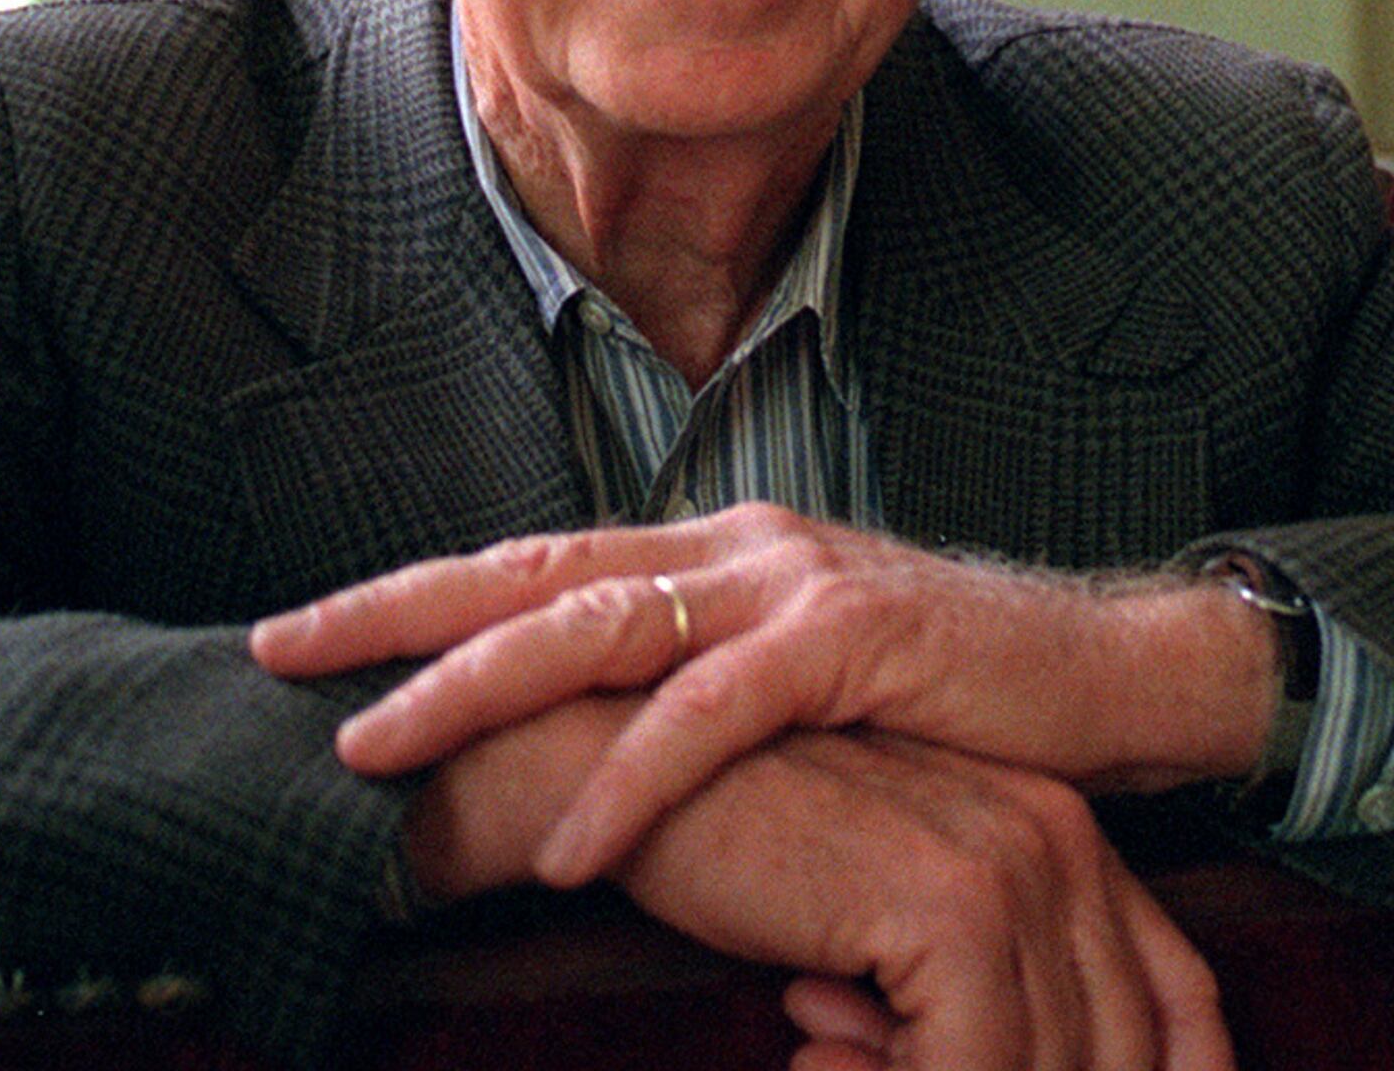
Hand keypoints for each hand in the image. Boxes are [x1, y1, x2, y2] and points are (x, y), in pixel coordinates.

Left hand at [250, 503, 1274, 884]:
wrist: (1116, 677)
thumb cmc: (953, 704)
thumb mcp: (802, 697)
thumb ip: (701, 701)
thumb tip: (592, 748)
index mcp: (712, 556)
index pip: (533, 568)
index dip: (414, 594)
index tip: (300, 630)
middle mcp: (735, 548)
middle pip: (531, 575)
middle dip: (396, 614)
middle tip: (277, 653)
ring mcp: (793, 585)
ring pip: (597, 627)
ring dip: (474, 691)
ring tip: (374, 749)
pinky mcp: (856, 644)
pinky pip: (714, 717)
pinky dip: (631, 780)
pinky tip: (569, 846)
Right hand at [622, 725, 1233, 1070]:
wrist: (614, 756)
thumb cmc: (736, 827)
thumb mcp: (882, 908)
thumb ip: (961, 977)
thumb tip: (994, 1069)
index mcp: (1059, 829)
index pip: (1176, 992)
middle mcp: (1058, 837)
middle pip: (1127, 1042)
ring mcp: (1011, 865)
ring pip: (1049, 1066)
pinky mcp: (946, 901)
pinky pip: (976, 1069)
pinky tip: (805, 1066)